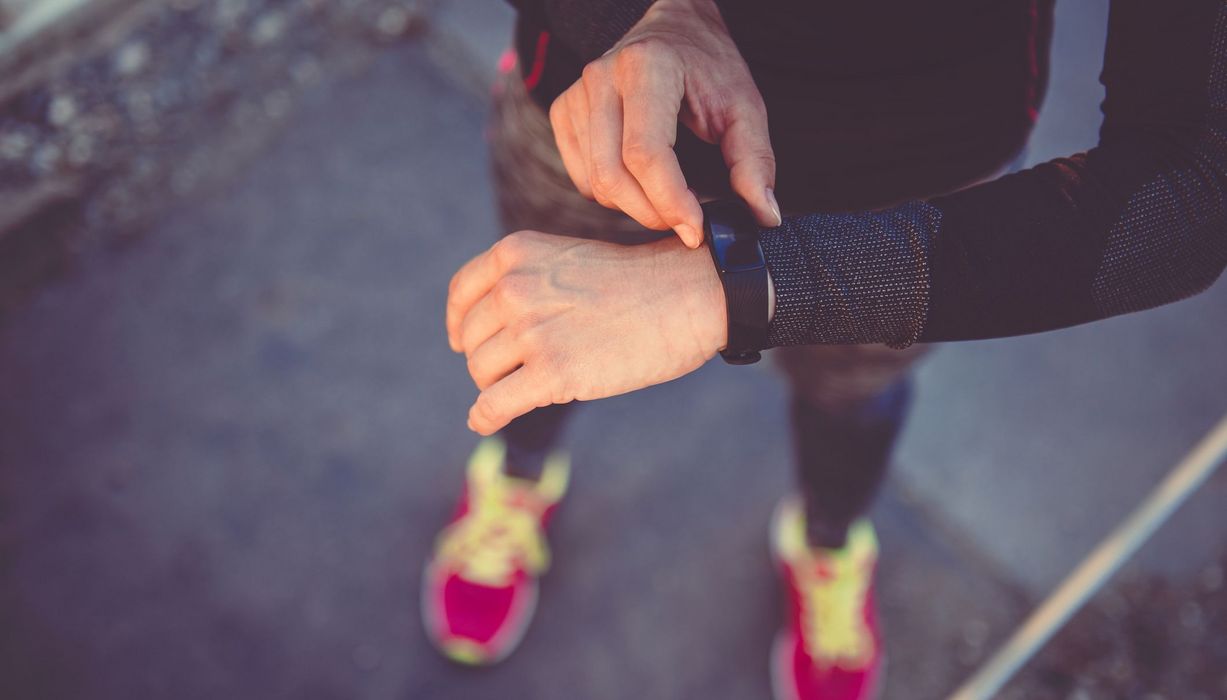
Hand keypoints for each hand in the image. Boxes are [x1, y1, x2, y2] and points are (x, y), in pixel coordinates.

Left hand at [446, 231, 726, 433]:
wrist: (686, 295)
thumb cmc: (635, 283)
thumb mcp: (567, 261)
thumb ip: (524, 284)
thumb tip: (479, 336)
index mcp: (516, 254)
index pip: (463, 294)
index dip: (460, 324)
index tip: (464, 342)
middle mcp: (515, 288)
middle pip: (473, 340)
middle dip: (492, 359)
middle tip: (526, 367)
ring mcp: (533, 331)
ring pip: (482, 373)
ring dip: (500, 386)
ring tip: (535, 383)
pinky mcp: (553, 373)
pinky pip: (494, 405)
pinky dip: (485, 417)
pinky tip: (485, 421)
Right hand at [549, 0, 779, 247]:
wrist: (673, 29)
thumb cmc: (708, 67)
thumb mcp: (743, 106)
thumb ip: (754, 161)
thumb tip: (764, 215)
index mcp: (647, 67)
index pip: (645, 153)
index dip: (670, 201)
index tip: (695, 230)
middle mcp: (601, 79)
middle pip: (612, 176)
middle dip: (652, 213)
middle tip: (686, 222)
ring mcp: (576, 96)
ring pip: (595, 183)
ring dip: (634, 207)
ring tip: (668, 197)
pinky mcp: (563, 113)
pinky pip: (582, 178)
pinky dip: (612, 195)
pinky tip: (640, 182)